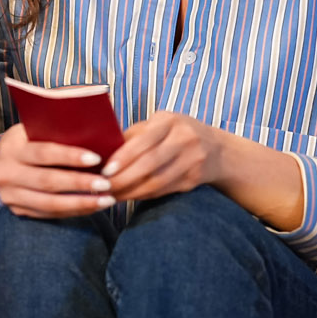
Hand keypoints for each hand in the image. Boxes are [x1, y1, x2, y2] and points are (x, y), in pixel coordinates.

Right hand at [0, 123, 114, 217]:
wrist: (0, 165)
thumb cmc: (27, 141)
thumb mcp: (32, 127)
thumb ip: (55, 121)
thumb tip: (89, 104)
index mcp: (11, 147)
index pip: (43, 153)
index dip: (70, 156)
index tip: (96, 158)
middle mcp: (6, 173)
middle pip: (48, 181)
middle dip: (80, 183)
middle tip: (106, 183)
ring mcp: (10, 195)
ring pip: (49, 203)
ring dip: (81, 203)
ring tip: (106, 200)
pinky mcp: (17, 211)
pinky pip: (49, 214)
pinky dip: (73, 211)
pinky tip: (92, 206)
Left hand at [102, 111, 219, 201]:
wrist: (216, 149)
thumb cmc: (174, 133)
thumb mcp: (157, 125)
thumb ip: (132, 136)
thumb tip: (100, 151)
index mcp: (170, 120)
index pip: (143, 141)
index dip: (123, 158)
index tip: (104, 171)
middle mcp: (185, 138)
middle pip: (150, 164)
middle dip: (123, 179)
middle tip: (103, 187)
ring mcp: (193, 160)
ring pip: (157, 182)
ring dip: (131, 192)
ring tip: (112, 195)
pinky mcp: (194, 179)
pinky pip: (164, 191)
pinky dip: (143, 195)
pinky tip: (129, 196)